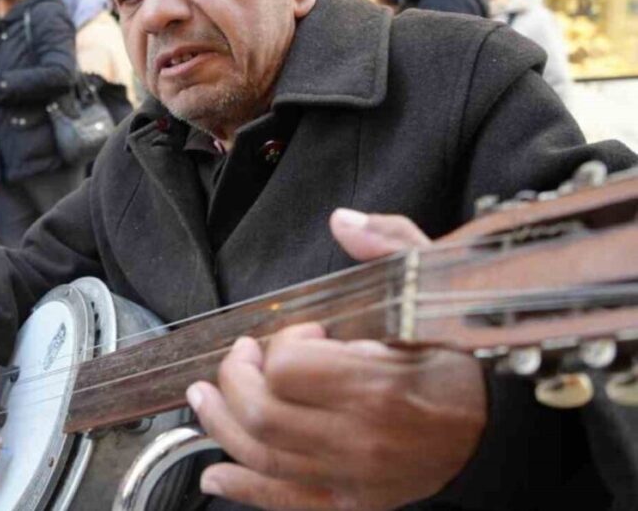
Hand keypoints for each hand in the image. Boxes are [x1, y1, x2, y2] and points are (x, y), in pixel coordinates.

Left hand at [186, 209, 485, 509]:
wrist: (500, 429)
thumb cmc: (462, 360)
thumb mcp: (436, 289)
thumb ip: (391, 247)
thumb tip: (342, 220)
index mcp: (379, 386)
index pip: (288, 369)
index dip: (283, 344)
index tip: (304, 332)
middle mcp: (361, 440)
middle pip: (260, 414)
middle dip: (235, 378)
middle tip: (242, 357)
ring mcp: (353, 477)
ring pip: (260, 455)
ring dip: (218, 424)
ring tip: (203, 397)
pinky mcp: (351, 500)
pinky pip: (284, 501)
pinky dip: (242, 488)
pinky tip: (215, 472)